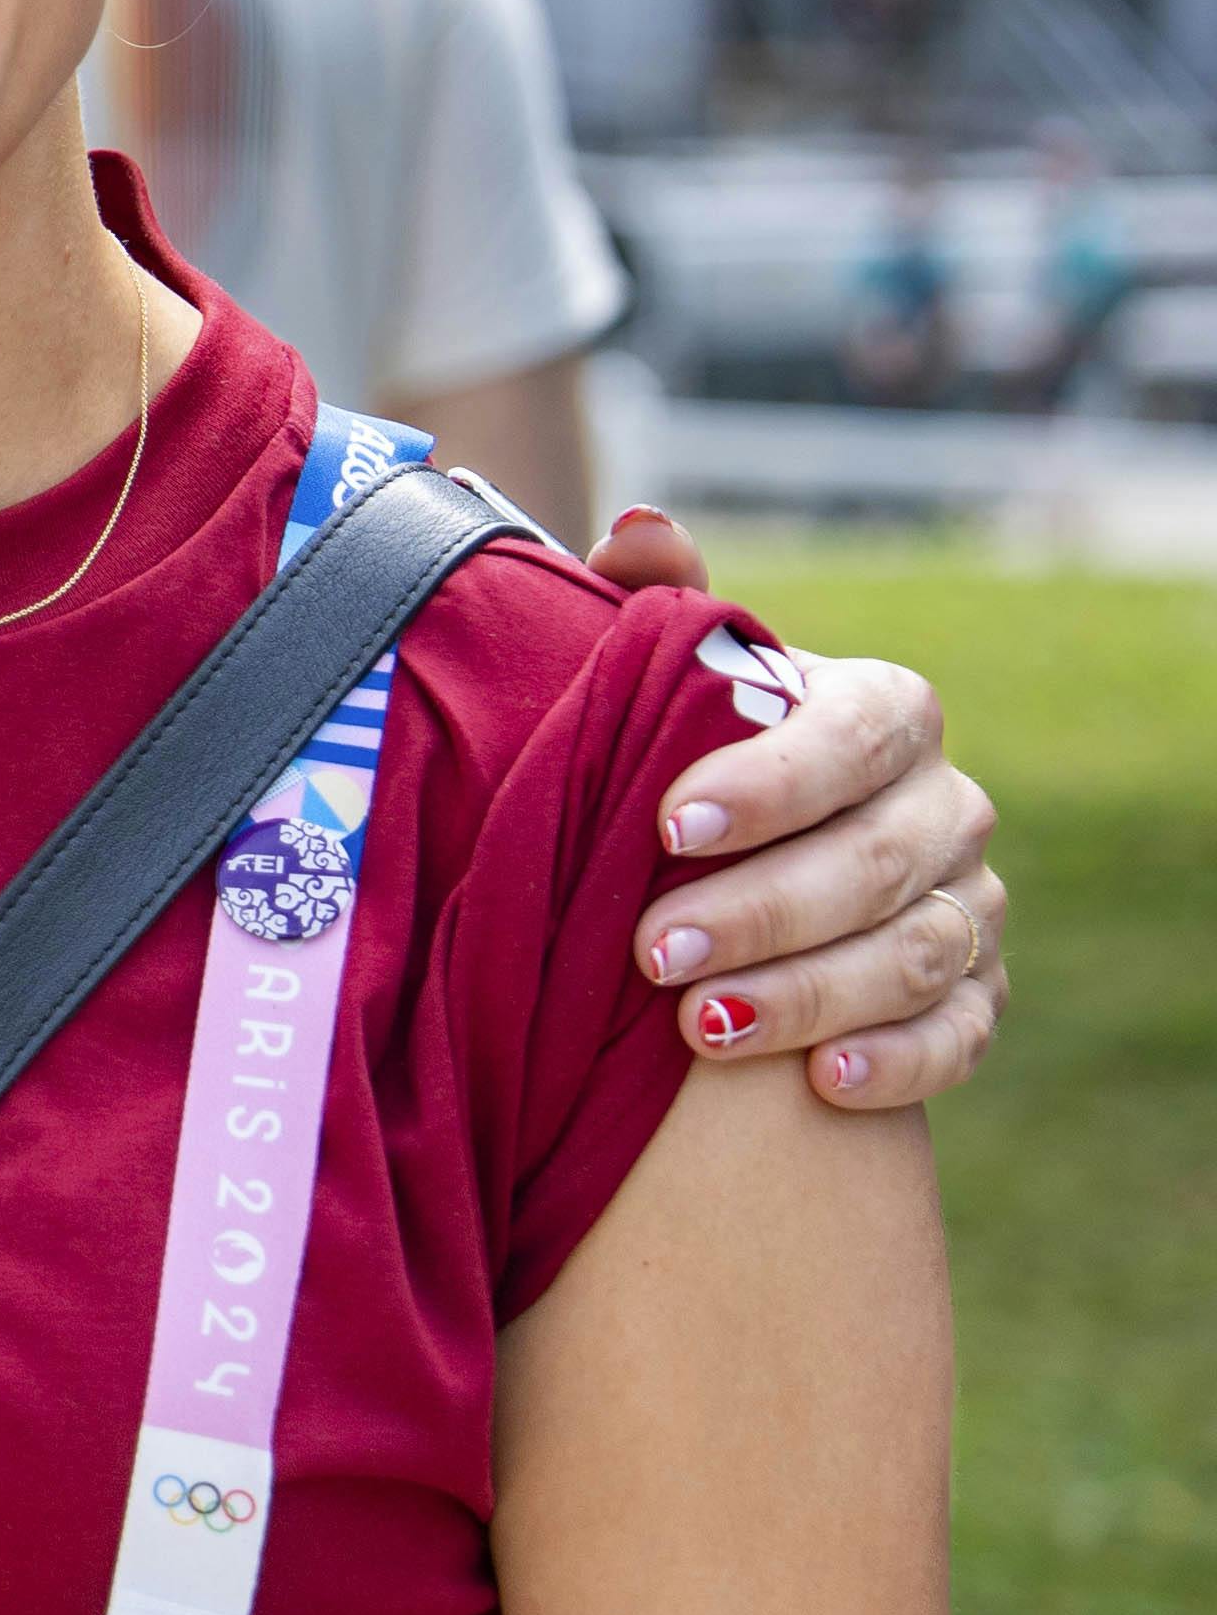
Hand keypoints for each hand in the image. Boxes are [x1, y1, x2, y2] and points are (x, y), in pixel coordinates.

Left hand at [592, 504, 1002, 1111]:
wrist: (727, 866)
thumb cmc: (683, 754)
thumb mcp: (664, 679)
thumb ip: (654, 607)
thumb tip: (640, 530)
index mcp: (883, 711)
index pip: (862, 733)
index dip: (775, 781)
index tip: (668, 825)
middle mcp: (945, 806)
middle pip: (881, 859)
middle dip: (764, 910)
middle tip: (652, 952)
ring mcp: (968, 904)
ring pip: (920, 954)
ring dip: (808, 994)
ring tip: (697, 1026)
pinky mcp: (974, 997)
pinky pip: (963, 1037)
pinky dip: (900, 1063)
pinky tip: (824, 1084)